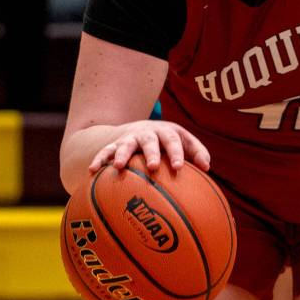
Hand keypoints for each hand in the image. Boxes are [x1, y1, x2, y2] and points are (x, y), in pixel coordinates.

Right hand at [88, 119, 210, 174]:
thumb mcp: (183, 142)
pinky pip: (105, 152)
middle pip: (150, 141)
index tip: (178, 168)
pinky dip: (99, 159)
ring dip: (123, 155)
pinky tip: (92, 170)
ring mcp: (130, 139)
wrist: (139, 129)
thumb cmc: (167, 142)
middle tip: (153, 166)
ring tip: (119, 167)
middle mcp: (147, 134)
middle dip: (152, 153)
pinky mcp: (115, 145)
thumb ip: (196, 152)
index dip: (176, 153)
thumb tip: (207, 167)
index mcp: (166, 133)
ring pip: (125, 145)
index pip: (173, 140)